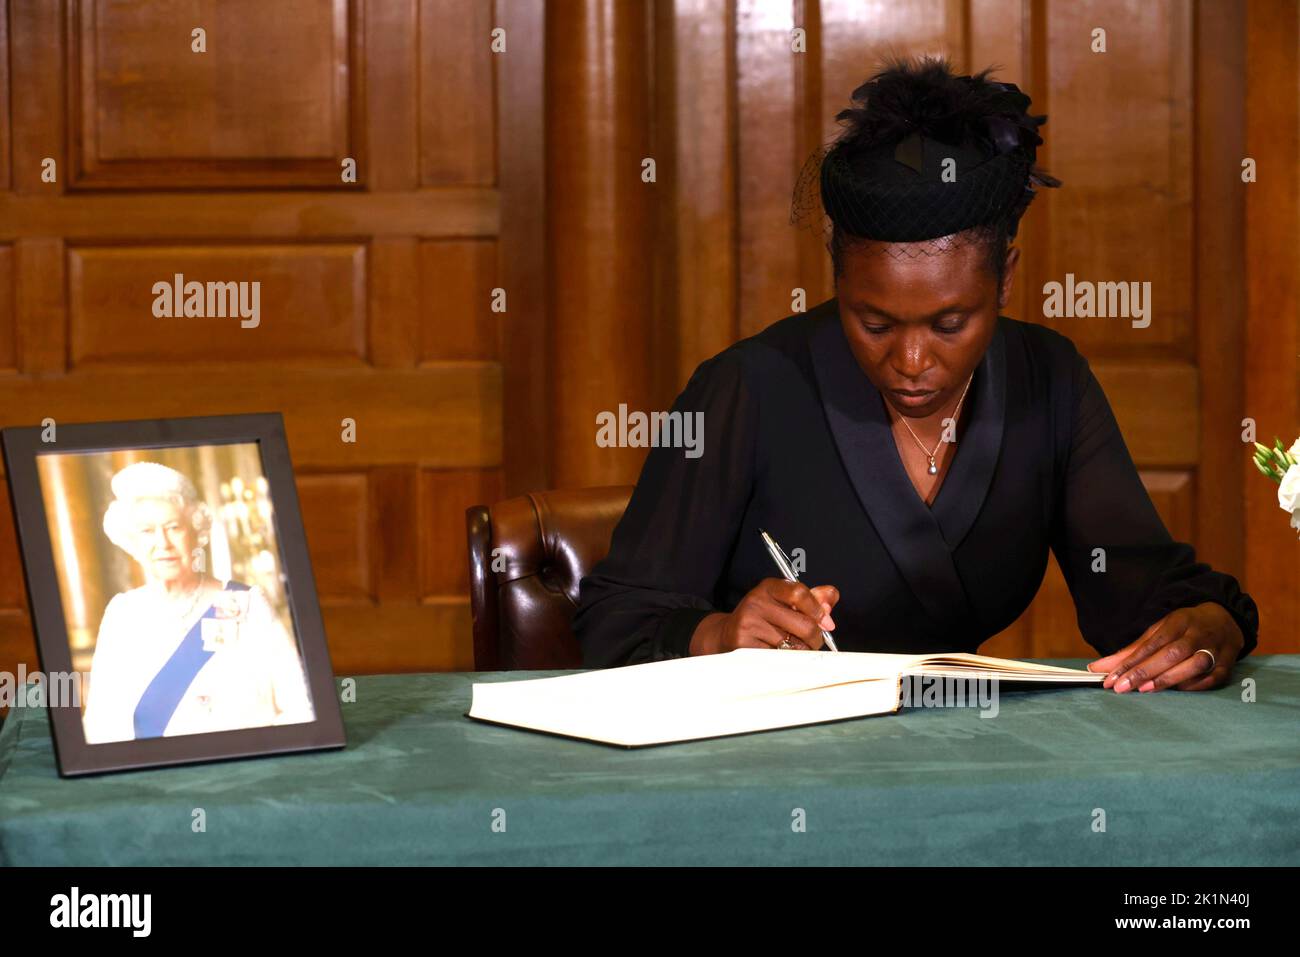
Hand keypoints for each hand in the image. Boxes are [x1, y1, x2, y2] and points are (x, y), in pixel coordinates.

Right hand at [689, 578, 838, 654]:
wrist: (727, 633)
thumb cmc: (763, 618)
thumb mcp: (784, 602)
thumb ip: (812, 598)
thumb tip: (831, 600)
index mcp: (768, 588)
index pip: (799, 592)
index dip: (818, 609)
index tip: (826, 622)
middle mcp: (756, 602)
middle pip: (803, 624)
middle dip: (815, 638)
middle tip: (812, 641)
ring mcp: (748, 624)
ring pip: (794, 646)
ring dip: (800, 652)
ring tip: (792, 648)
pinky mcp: (743, 644)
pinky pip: (779, 659)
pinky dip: (785, 661)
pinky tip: (777, 654)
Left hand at [1086, 602, 1244, 692]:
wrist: (1224, 621)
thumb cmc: (1183, 629)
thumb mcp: (1158, 631)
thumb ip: (1131, 650)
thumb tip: (1099, 668)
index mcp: (1178, 621)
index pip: (1151, 643)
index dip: (1130, 662)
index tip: (1111, 678)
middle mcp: (1198, 634)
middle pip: (1171, 654)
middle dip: (1144, 672)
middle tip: (1122, 688)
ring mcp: (1216, 649)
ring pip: (1194, 665)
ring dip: (1169, 679)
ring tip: (1145, 690)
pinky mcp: (1228, 665)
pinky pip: (1211, 678)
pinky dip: (1193, 686)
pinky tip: (1176, 691)